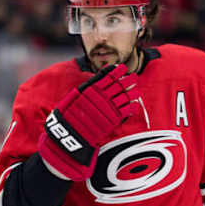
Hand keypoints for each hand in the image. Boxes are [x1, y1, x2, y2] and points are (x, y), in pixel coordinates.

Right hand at [38, 64, 138, 180]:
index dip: (116, 72)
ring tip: (137, 90)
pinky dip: (131, 107)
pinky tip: (134, 105)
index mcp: (90, 90)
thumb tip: (99, 77)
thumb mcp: (75, 97)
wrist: (68, 137)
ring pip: (124, 97)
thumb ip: (88, 87)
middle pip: (118, 85)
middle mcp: (100, 98)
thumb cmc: (69, 116)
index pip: (107, 77)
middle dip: (127, 80)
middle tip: (133, 77)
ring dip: (132, 93)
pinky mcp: (111, 121)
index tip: (122, 68)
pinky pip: (125, 112)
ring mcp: (107, 109)